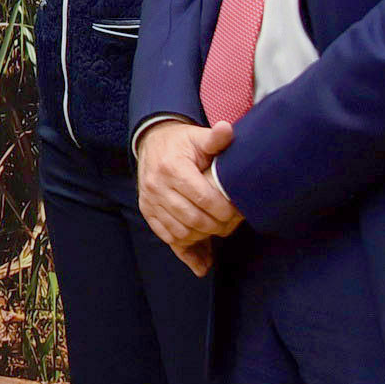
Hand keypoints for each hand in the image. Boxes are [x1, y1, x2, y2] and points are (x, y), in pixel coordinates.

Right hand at [137, 120, 243, 274]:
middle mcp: (157, 186)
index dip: (225, 210)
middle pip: (193, 219)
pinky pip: (166, 236)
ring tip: (217, 230)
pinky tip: (200, 254)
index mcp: (172, 168)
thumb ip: (215, 138)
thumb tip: (227, 129)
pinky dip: (185, 247)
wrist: (151, 142)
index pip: (203, 199)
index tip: (237, 210)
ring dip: (202, 236)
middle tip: (231, 223)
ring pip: (180, 232)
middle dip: (217, 226)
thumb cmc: (181, 142)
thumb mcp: (197, 137)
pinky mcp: (147, 210)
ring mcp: (150, 200)